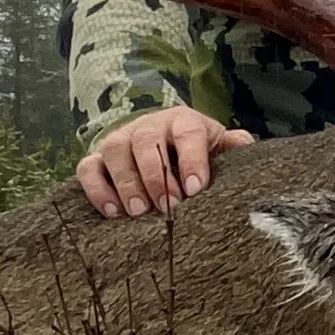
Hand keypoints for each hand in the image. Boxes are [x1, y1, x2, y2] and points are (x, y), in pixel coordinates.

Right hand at [77, 107, 254, 217]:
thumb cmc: (195, 151)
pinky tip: (113, 213)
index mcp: (183, 121)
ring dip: (126, 181)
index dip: (191, 159)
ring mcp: (120, 139)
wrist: (165, 144)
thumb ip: (233, 147)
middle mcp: (149, 125)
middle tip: (167, 206)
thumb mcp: (217, 146)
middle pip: (147, 140)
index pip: (188, 133)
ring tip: (139, 212)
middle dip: (156, 175)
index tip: (195, 188)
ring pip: (115, 149)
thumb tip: (246, 145)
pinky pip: (88, 167)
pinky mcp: (97, 158)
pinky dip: (96, 189)